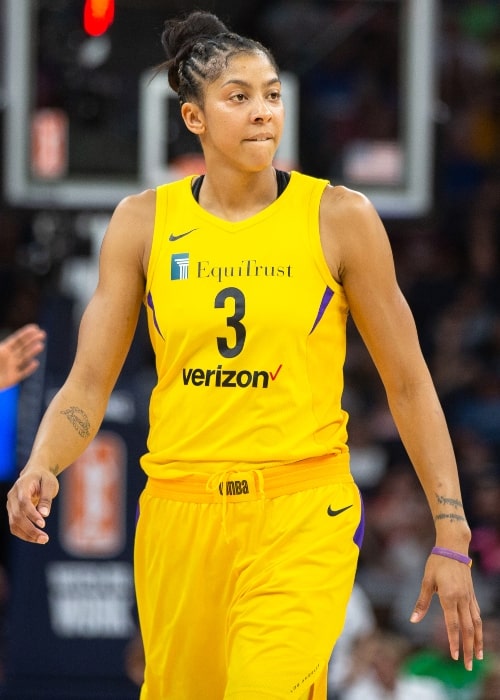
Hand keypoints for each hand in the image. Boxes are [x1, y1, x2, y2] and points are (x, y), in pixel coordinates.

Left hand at [0, 324, 45, 389]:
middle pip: (23, 347)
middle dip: (32, 340)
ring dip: (32, 352)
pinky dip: (29, 368)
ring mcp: (12, 368)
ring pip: (24, 358)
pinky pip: (22, 373)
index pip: (17, 340)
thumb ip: (0, 348)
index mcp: (3, 350)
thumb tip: (4, 342)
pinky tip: (35, 363)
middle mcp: (9, 358)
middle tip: (42, 334)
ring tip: (40, 346)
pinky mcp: (12, 379)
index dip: (26, 334)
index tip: (35, 327)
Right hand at [7, 469, 58, 543]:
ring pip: (14, 524)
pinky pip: (14, 526)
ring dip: (27, 534)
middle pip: (17, 515)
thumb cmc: (44, 478)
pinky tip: (36, 538)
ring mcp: (10, 505)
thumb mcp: (50, 483)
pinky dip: (24, 534)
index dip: (31, 514)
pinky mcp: (12, 512)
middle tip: (45, 538)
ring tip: (43, 540)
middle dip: (30, 529)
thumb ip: (46, 498)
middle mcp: (12, 496)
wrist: (35, 474)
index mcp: (22, 485)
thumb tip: (44, 515)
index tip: (43, 524)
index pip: (23, 502)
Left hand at [410, 554, 482, 669]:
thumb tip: (413, 620)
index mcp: (450, 597)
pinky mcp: (472, 594)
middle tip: (468, 666)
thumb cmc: (436, 563)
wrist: (453, 548)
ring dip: (478, 641)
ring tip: (478, 656)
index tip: (454, 657)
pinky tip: (478, 635)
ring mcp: (469, 597)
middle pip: (468, 629)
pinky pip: (477, 614)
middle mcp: (462, 600)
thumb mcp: (426, 581)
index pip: (453, 625)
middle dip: (467, 648)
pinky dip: (479, 627)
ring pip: (476, 623)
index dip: (454, 642)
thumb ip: (422, 603)